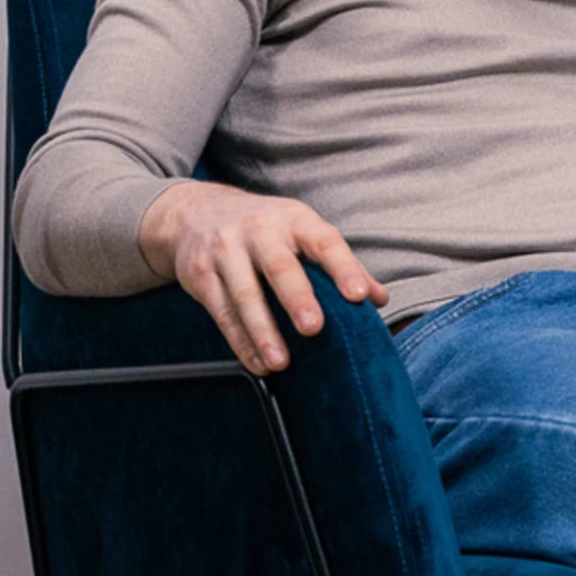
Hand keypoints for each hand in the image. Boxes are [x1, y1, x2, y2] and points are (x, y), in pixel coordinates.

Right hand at [137, 179, 388, 373]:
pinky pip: (221, 312)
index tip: (358, 296)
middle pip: (280, 267)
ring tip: (281, 362)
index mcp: (294, 220)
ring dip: (263, 332)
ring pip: (244, 295)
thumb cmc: (265, 230)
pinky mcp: (200, 275)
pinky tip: (258, 363)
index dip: (343, 268)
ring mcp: (225, 251)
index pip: (325, 242)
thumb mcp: (302, 233)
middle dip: (297, 299)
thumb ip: (340, 264)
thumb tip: (379, 298)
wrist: (195, 212)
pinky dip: (240, 342)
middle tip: (314, 328)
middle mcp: (259, 231)